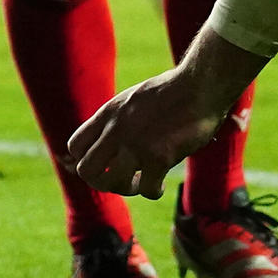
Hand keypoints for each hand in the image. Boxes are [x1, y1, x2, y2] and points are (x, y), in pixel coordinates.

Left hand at [67, 67, 237, 199]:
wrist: (201, 86)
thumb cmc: (174, 91)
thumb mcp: (135, 98)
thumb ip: (118, 119)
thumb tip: (110, 142)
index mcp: (109, 113)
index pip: (75, 147)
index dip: (87, 160)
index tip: (105, 163)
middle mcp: (116, 130)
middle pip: (86, 170)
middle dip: (100, 181)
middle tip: (119, 179)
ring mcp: (136, 145)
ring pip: (111, 184)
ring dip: (125, 189)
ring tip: (140, 183)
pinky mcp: (159, 158)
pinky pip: (146, 190)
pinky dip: (153, 192)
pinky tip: (160, 185)